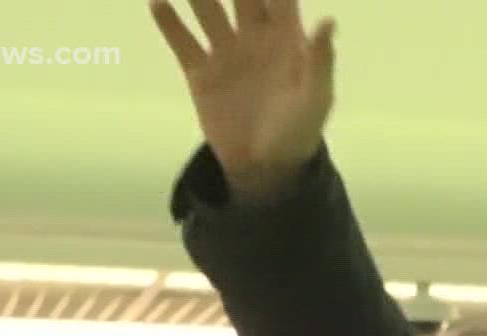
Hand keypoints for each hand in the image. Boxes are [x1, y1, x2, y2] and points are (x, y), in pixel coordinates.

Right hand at [150, 0, 336, 201]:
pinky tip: (157, 2)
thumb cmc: (299, 130)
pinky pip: (182, 41)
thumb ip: (320, 60)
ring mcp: (226, 53)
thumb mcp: (316, 98)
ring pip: (207, 10)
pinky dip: (169, 22)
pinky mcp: (201, 73)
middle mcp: (253, 37)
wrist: (265, 168)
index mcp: (285, 38)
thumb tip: (329, 20)